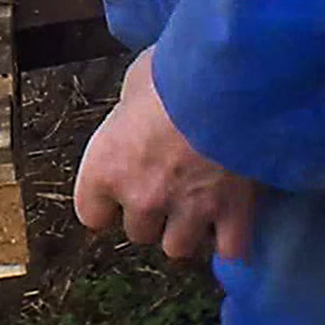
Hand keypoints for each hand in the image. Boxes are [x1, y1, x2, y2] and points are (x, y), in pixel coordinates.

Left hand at [73, 47, 256, 260]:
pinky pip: (229, 251)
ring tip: (197, 206)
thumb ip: (131, 113)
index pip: (91, 213)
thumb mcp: (134, 84)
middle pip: (138, 231)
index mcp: (107, 167)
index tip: (116, 195)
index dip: (106, 204)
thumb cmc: (173, 74)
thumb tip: (138, 112)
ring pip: (178, 248)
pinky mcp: (233, 215)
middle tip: (166, 187)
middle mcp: (142, 197)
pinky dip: (231, 241)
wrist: (226, 81)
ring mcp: (188, 210)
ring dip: (186, 230)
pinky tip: (232, 224)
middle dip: (150, 212)